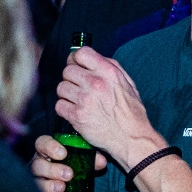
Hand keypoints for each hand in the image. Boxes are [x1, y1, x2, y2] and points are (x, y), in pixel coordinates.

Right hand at [30, 133, 106, 191]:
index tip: (63, 154)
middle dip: (52, 169)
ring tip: (62, 187)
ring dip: (49, 184)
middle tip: (68, 174)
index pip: (42, 143)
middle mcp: (40, 162)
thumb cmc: (76, 163)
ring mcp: (38, 178)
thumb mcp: (83, 158)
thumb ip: (91, 157)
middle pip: (37, 164)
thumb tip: (101, 161)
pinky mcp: (40, 191)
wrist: (75, 181)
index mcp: (48, 150)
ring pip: (36, 180)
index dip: (50, 147)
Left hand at [55, 47, 165, 167]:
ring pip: (61, 88)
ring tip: (77, 100)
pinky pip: (59, 105)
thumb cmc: (131, 112)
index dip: (76, 59)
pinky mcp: (77, 116)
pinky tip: (74, 111)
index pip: (81, 53)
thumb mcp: (128, 83)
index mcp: (109, 72)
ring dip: (67, 94)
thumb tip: (92, 60)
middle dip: (71, 78)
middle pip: (67, 70)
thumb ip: (110, 68)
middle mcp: (95, 83)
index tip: (77, 65)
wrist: (131, 137)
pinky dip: (64, 109)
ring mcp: (85, 99)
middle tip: (77, 86)